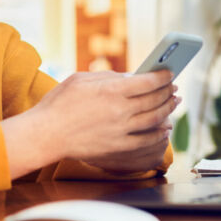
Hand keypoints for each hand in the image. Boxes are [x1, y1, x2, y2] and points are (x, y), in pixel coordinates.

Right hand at [2, 70, 176, 177]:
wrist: (45, 135)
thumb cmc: (59, 104)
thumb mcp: (82, 79)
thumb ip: (109, 77)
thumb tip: (132, 77)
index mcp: (112, 91)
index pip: (148, 81)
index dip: (162, 76)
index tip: (169, 73)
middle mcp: (120, 111)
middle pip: (155, 100)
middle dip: (168, 91)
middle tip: (174, 87)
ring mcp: (121, 131)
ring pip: (154, 119)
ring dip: (168, 109)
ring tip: (174, 102)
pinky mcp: (118, 147)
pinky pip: (146, 139)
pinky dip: (159, 132)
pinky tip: (164, 126)